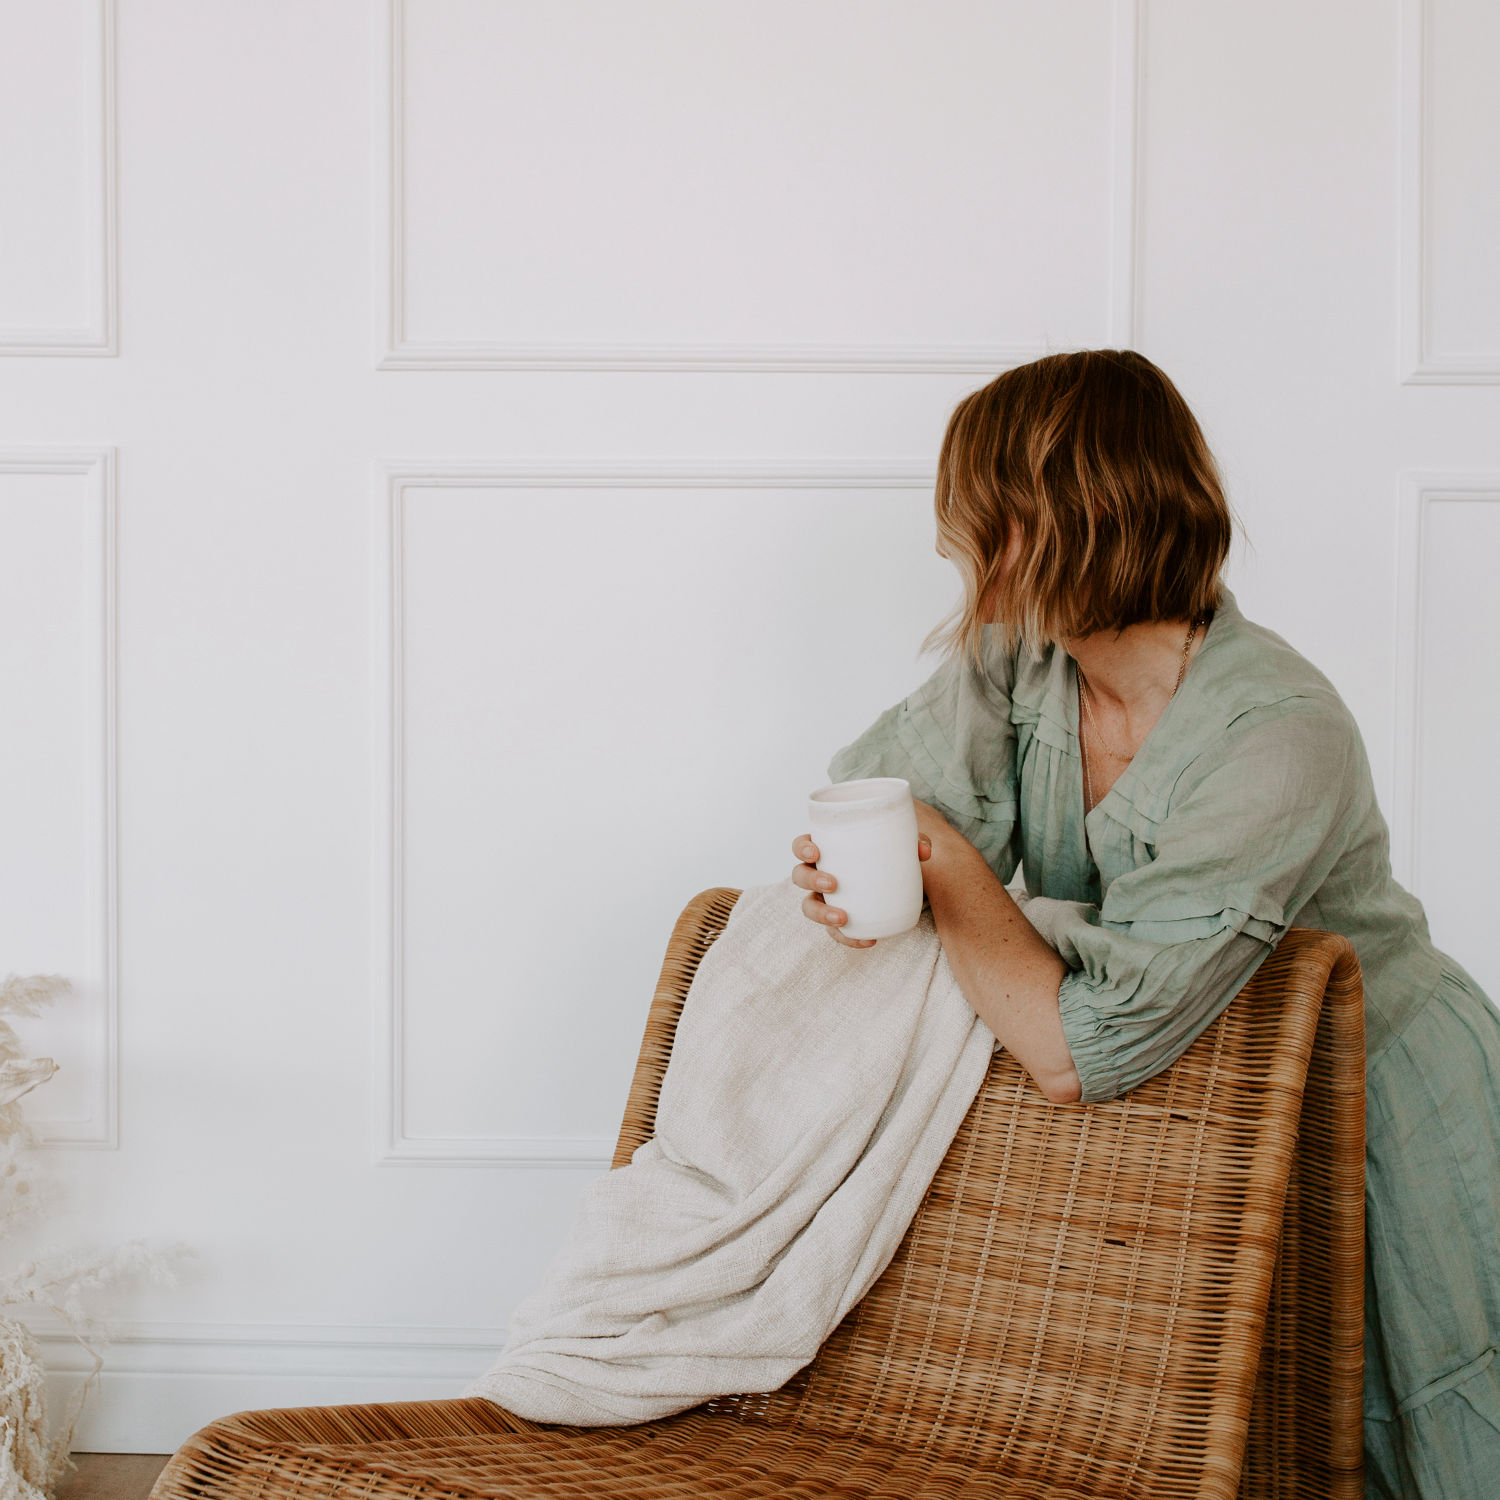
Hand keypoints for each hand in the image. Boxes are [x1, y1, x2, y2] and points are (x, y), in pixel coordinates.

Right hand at [790, 825, 935, 947]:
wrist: (894, 881)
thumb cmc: (886, 855)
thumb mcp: (900, 846)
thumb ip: (913, 844)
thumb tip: (924, 850)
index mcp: (826, 850)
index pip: (801, 846)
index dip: (802, 849)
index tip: (816, 853)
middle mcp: (819, 873)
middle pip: (799, 875)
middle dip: (811, 880)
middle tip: (833, 884)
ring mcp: (824, 898)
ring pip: (809, 907)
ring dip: (821, 914)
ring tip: (843, 918)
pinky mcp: (837, 919)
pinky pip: (834, 932)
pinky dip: (848, 938)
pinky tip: (868, 941)